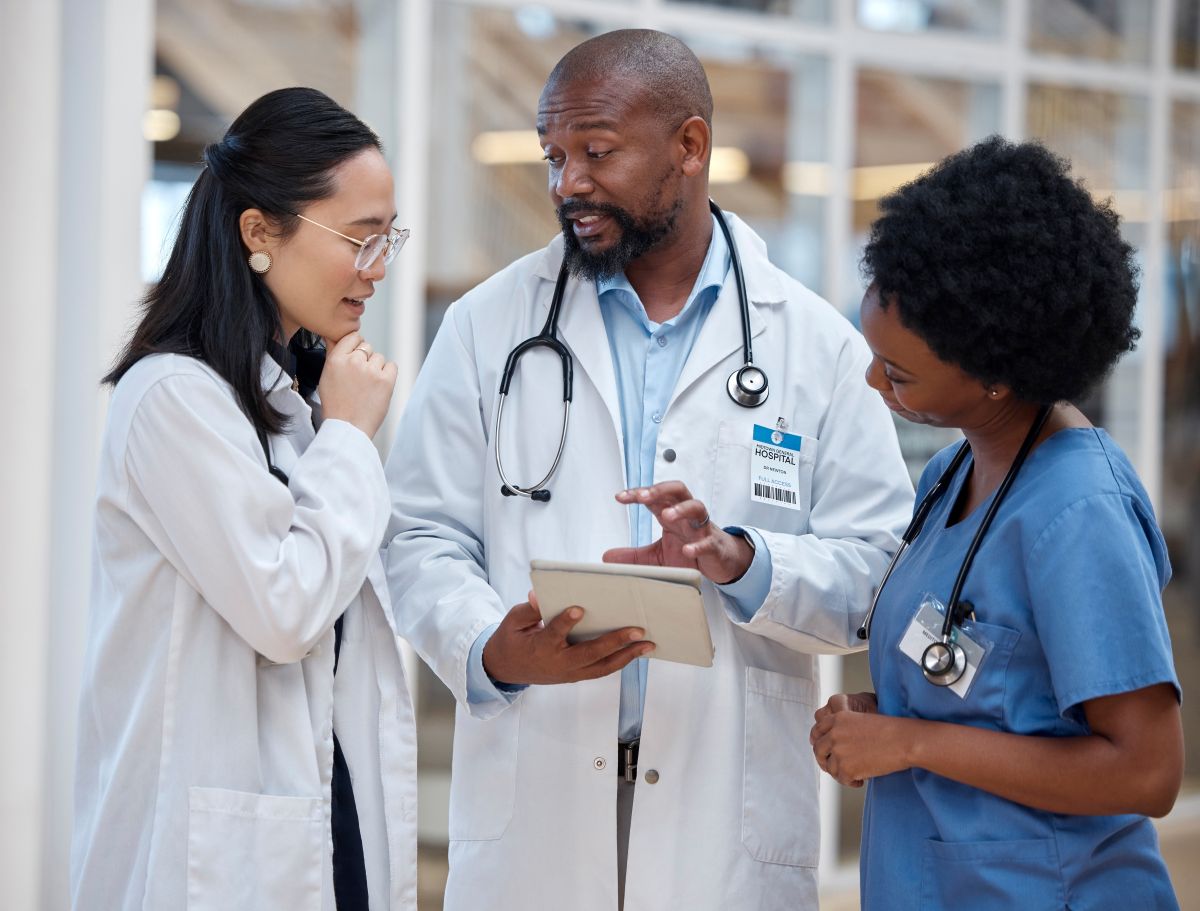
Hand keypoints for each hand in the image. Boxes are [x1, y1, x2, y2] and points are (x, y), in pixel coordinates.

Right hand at [318, 331, 397, 437]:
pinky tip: (378, 387)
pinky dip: (388, 375)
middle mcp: (354, 361)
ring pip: (379, 357)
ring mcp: (371, 370)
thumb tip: (334, 335)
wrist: (348, 427)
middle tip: (359, 379)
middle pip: (367, 347)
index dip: (355, 347)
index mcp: (336, 359)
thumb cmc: (336, 404)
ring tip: (367, 386)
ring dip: (376, 368)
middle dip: (365, 359)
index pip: (353, 336)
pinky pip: (392, 366)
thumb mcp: (327, 375)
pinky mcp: (386, 380)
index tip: (355, 360)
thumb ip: (333, 353)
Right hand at [481, 591, 654, 685]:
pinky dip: (620, 662)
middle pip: (589, 654)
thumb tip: (538, 595)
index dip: (565, 622)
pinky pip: (601, 670)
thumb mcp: (514, 620)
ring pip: (601, 667)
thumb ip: (529, 609)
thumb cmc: (512, 639)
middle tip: (637, 630)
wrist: (505, 668)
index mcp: (540, 647)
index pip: (554, 633)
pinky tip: (636, 652)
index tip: (578, 609)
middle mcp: (558, 663)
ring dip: (627, 656)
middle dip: (615, 642)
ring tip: (648, 645)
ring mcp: (569, 673)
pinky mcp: (576, 676)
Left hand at [602, 481, 753, 584]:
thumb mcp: (657, 554)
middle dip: (660, 490)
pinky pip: (708, 541)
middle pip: (677, 490)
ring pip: (696, 507)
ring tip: (667, 516)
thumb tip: (607, 556)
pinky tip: (687, 550)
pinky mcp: (714, 545)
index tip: (620, 497)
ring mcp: (702, 529)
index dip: (638, 494)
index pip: (654, 497)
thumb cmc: (691, 550)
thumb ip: (633, 555)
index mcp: (672, 513)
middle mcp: (687, 516)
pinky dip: (698, 545)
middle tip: (643, 497)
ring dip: (681, 509)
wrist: (720, 562)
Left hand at [810, 691, 908, 786]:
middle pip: (818, 750)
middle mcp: (834, 733)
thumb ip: (843, 729)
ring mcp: (838, 751)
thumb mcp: (861, 720)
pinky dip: (850, 782)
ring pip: (830, 767)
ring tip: (855, 774)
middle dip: (824, 760)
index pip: (816, 731)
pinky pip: (841, 779)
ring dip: (840, 772)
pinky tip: (861, 780)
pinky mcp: (846, 768)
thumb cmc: (890, 731)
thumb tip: (834, 746)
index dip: (818, 742)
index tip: (822, 750)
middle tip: (834, 767)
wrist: (904, 741)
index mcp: (837, 718)